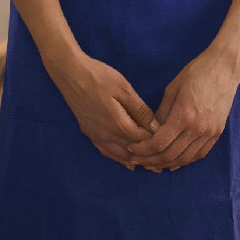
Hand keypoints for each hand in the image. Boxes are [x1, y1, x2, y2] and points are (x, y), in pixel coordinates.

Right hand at [47, 52, 158, 170]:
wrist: (71, 73)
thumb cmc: (100, 77)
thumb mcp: (124, 89)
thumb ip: (140, 110)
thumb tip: (155, 127)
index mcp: (116, 123)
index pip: (142, 139)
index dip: (156, 140)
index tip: (169, 142)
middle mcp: (105, 134)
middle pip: (131, 152)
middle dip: (148, 157)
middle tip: (164, 163)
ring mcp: (95, 135)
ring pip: (118, 155)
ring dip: (134, 161)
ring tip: (150, 166)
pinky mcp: (89, 132)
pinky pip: (106, 151)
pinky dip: (118, 158)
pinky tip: (127, 162)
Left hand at [127, 48, 239, 172]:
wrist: (225, 66)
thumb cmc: (196, 72)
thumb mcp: (172, 90)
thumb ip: (161, 113)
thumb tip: (150, 131)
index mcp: (184, 115)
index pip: (158, 143)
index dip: (142, 150)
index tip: (132, 149)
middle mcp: (198, 128)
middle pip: (170, 155)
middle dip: (150, 160)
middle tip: (138, 160)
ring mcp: (210, 131)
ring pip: (185, 158)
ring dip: (167, 163)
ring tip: (153, 162)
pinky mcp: (218, 131)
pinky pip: (200, 154)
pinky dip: (185, 160)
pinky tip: (174, 160)